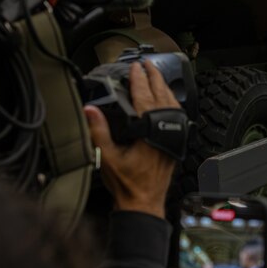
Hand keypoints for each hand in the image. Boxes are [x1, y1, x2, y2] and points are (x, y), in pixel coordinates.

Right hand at [83, 61, 177, 217]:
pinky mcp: (175, 142)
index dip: (138, 80)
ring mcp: (173, 136)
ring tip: (156, 76)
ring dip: (163, 88)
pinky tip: (166, 100)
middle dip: (154, 78)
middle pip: (162, 96)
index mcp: (149, 131)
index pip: (144, 97)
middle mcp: (165, 131)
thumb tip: (90, 111)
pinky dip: (170, 102)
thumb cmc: (128, 184)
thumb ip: (99, 131)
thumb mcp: (107, 157)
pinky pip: (176, 115)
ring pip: (172, 104)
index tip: (135, 68)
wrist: (144, 203)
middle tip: (147, 64)